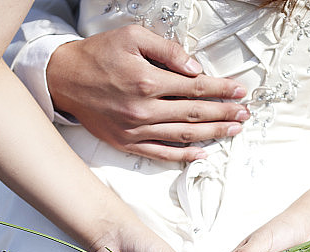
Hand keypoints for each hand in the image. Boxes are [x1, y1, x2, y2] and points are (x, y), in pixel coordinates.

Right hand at [47, 25, 249, 161]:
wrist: (64, 79)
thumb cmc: (99, 54)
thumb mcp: (132, 37)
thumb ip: (167, 50)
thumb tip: (195, 68)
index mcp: (147, 80)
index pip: (196, 88)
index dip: (222, 90)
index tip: (240, 91)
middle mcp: (143, 109)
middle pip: (195, 114)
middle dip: (224, 114)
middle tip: (245, 115)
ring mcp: (135, 130)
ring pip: (183, 135)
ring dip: (212, 134)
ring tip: (233, 131)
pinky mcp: (127, 142)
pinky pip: (161, 153)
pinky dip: (184, 155)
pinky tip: (203, 153)